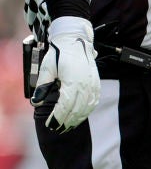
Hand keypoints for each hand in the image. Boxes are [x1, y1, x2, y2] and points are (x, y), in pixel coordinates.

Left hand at [31, 17, 100, 132]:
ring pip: (87, 107)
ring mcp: (92, 83)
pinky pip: (94, 100)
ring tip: (69, 125)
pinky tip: (82, 114)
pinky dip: (88, 109)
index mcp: (72, 81)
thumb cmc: (59, 53)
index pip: (65, 106)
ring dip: (78, 118)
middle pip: (77, 109)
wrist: (75, 39)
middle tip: (58, 129)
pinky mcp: (96, 82)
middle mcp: (85, 84)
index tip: (50, 125)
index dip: (57, 118)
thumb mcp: (46, 68)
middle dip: (67, 122)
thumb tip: (37, 102)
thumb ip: (42, 86)